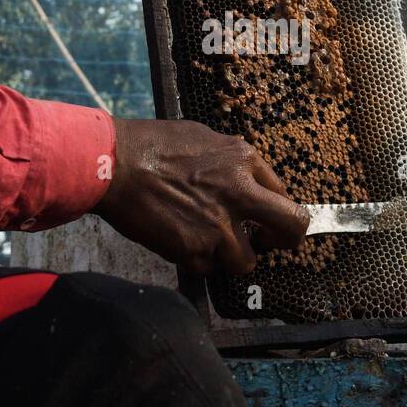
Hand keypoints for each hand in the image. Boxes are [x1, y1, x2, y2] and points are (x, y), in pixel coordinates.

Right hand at [92, 118, 308, 275]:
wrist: (115, 164)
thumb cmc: (151, 144)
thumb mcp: (203, 137)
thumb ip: (230, 160)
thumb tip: (241, 175)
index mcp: (244, 161)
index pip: (283, 194)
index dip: (276, 210)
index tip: (268, 219)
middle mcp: (241, 194)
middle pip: (291, 227)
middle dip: (285, 241)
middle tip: (272, 244)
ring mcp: (219, 226)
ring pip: (246, 262)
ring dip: (230, 258)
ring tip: (210, 246)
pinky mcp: (194, 250)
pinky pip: (207, 268)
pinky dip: (196, 261)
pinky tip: (180, 242)